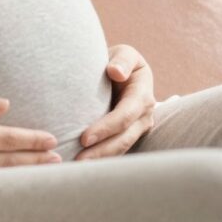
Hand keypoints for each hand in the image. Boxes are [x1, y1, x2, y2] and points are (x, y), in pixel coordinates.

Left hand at [76, 44, 156, 160]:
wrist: (120, 71)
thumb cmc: (119, 61)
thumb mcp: (124, 53)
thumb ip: (122, 60)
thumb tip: (115, 72)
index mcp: (143, 95)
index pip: (124, 116)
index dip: (106, 128)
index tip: (84, 138)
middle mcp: (144, 116)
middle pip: (123, 139)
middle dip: (101, 151)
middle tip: (78, 160)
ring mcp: (138, 129)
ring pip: (120, 149)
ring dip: (100, 160)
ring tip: (78, 168)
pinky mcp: (128, 137)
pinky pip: (116, 151)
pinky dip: (101, 160)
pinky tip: (84, 167)